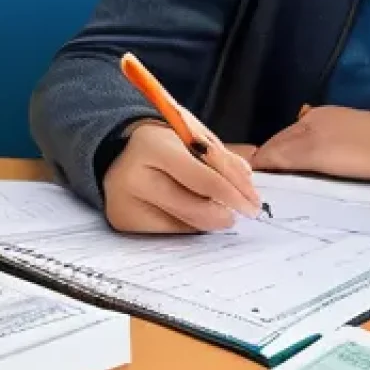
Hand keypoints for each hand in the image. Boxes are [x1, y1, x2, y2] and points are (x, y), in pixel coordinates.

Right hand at [103, 114, 261, 233]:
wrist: (116, 151)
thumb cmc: (161, 143)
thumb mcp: (190, 136)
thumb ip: (220, 157)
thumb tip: (246, 183)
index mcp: (152, 146)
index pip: (204, 178)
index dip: (235, 194)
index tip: (254, 204)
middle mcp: (134, 176)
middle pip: (193, 208)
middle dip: (224, 214)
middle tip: (240, 213)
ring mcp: (125, 203)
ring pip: (184, 225)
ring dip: (208, 220)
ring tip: (216, 209)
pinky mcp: (123, 222)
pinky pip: (168, 232)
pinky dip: (187, 225)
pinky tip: (189, 213)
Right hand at [251, 106, 369, 182]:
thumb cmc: (367, 153)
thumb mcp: (318, 155)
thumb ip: (285, 156)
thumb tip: (256, 164)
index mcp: (308, 122)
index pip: (270, 146)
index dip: (258, 166)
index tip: (247, 187)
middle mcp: (319, 121)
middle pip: (283, 146)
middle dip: (270, 165)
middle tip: (260, 191)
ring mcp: (336, 129)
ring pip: (301, 150)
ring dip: (288, 166)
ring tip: (281, 188)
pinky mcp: (352, 141)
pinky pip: (318, 153)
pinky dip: (307, 164)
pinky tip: (309, 175)